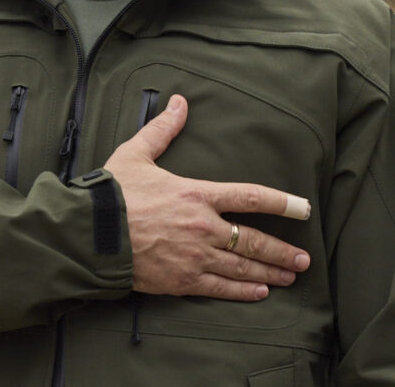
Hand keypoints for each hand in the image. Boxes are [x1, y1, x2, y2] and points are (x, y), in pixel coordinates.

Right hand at [104, 94, 310, 301]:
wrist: (90, 234)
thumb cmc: (113, 194)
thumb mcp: (136, 154)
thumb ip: (163, 130)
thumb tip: (179, 102)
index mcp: (196, 194)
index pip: (250, 197)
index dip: (281, 202)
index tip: (303, 207)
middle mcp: (203, 227)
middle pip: (254, 240)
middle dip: (283, 250)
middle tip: (304, 258)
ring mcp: (195, 256)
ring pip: (242, 267)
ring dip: (270, 271)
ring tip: (290, 275)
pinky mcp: (182, 280)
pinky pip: (221, 288)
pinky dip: (243, 291)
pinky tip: (260, 292)